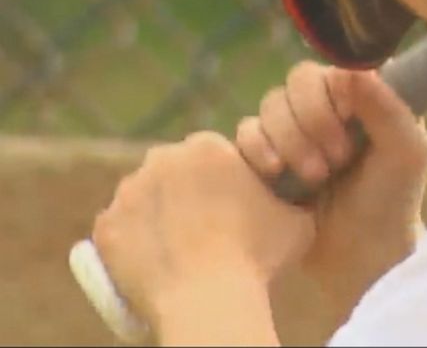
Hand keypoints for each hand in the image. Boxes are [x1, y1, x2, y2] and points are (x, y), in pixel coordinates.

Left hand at [92, 131, 315, 335]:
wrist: (208, 299)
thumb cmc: (259, 257)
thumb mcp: (298, 217)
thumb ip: (292, 196)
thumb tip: (300, 193)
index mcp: (208, 146)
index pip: (213, 154)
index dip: (223, 179)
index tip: (231, 206)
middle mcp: (162, 158)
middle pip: (174, 169)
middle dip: (186, 190)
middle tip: (205, 226)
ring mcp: (128, 192)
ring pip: (144, 196)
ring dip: (157, 212)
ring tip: (178, 246)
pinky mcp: (106, 226)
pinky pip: (119, 229)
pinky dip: (132, 241)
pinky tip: (154, 260)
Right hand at [236, 62, 426, 325]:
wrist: (356, 259)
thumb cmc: (390, 201)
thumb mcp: (406, 154)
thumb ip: (390, 108)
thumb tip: (357, 68)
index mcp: (366, 94)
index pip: (336, 64)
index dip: (336, 91)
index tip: (349, 120)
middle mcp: (330, 104)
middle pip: (299, 81)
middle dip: (313, 120)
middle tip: (336, 159)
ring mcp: (295, 128)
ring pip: (271, 104)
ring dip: (290, 139)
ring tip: (315, 177)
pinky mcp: (265, 153)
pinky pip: (246, 131)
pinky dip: (259, 149)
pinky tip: (276, 173)